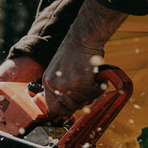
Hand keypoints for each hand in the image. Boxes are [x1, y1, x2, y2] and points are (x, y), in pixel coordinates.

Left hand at [42, 0, 126, 116]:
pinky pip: (93, 94)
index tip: (72, 107)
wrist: (84, 37)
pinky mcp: (79, 82)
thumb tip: (69, 106)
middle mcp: (54, 85)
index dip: (64, 110)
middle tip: (89, 91)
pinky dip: (100, 88)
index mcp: (48, 82)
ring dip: (91, 94)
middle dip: (82, 101)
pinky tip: (100, 81)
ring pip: (82, 101)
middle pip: (70, 106)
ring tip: (94, 82)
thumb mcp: (60, 71)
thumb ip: (61, 87)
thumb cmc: (75, 52)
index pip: (52, 108)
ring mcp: (66, 84)